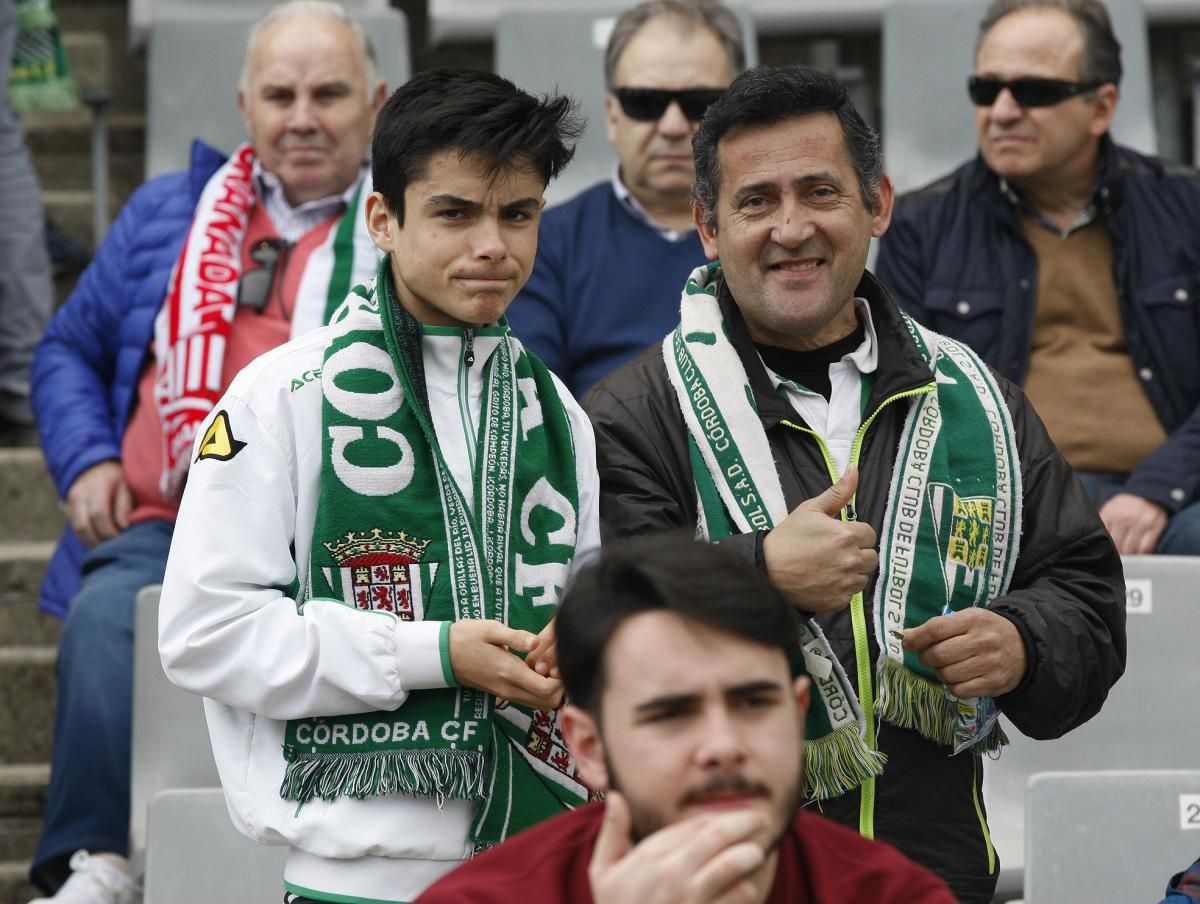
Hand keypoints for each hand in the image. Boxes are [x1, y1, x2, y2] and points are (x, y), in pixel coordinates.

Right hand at [65, 460, 131, 547]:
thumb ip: (125, 505)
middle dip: (100, 541)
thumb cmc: (118, 479)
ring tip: (108, 550)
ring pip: (78, 530)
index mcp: (97, 486)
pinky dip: (88, 539)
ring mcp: (71, 503)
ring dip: (93, 543)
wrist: (96, 467)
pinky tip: (101, 544)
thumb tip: (124, 527)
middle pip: (84, 526)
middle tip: (115, 549)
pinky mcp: (69, 511)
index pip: (99, 514)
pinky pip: (76, 529)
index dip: (110, 531)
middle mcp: (79, 494)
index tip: (122, 540)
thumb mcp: (126, 486)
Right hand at [448, 619, 563, 710]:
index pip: (547, 690)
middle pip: (548, 702)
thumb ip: (515, 637)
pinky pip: (529, 700)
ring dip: (550, 690)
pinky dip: (539, 691)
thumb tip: (537, 642)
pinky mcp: (502, 694)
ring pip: (539, 704)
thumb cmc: (467, 637)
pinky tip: (536, 671)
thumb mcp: (490, 629)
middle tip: (556, 664)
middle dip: (560, 686)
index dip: (561, 679)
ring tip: (547, 666)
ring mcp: (505, 694)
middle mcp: (509, 689)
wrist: (443, 653)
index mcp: (509, 672)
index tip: (559, 661)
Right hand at [589, 792, 767, 903]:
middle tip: (761, 821)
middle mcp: (672, 872)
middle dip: (744, 824)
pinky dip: (747, 890)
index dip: (718, 817)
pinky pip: (738, 898)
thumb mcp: (604, 873)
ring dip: (750, 854)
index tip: (733, 816)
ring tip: (757, 854)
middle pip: (718, 835)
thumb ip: (612, 833)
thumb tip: (615, 796)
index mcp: (650, 855)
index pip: (694, 824)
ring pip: (732, 864)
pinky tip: (749, 888)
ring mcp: (691, 898)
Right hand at [761, 466, 877, 612]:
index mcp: (847, 535)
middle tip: (834, 552)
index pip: (870, 534)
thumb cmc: (788, 537)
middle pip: (872, 557)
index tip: (838, 536)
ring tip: (828, 567)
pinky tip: (823, 581)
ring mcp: (845, 583)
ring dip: (851, 572)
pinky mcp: (838, 601)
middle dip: (857, 553)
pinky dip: (840, 589)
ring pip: (863, 577)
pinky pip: (850, 594)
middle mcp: (851, 560)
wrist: (767, 570)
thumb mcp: (810, 509)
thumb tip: (854, 468)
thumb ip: (838, 492)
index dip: (855, 534)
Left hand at [901, 607, 1026, 697]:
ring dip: (939, 673)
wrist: (1025, 646)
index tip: (907, 643)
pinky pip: (959, 690)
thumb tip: (907, 636)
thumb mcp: (967, 619)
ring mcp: (990, 664)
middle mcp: (982, 641)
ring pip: (947, 675)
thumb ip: (939, 627)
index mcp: (973, 619)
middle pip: (939, 654)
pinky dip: (952, 686)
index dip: (916, 638)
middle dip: (926, 658)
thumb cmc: (988, 630)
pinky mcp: (994, 683)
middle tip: (928, 657)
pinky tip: (958, 678)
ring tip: (946, 667)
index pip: (936, 629)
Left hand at [1098, 493, 1167, 554]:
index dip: (1105, 548)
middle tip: (1118, 557)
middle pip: (1116, 545)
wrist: (1150, 494)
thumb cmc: (1127, 506)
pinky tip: (1139, 553)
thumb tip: (1095, 540)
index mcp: (1110, 513)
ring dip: (1129, 555)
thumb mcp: (1111, 508)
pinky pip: (1146, 547)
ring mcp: (1140, 522)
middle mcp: (1124, 518)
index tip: (1106, 553)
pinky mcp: (1155, 526)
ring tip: (1128, 555)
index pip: (1103, 537)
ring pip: (1130, 548)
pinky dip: (1142, 553)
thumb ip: (1103, 522)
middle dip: (1117, 553)